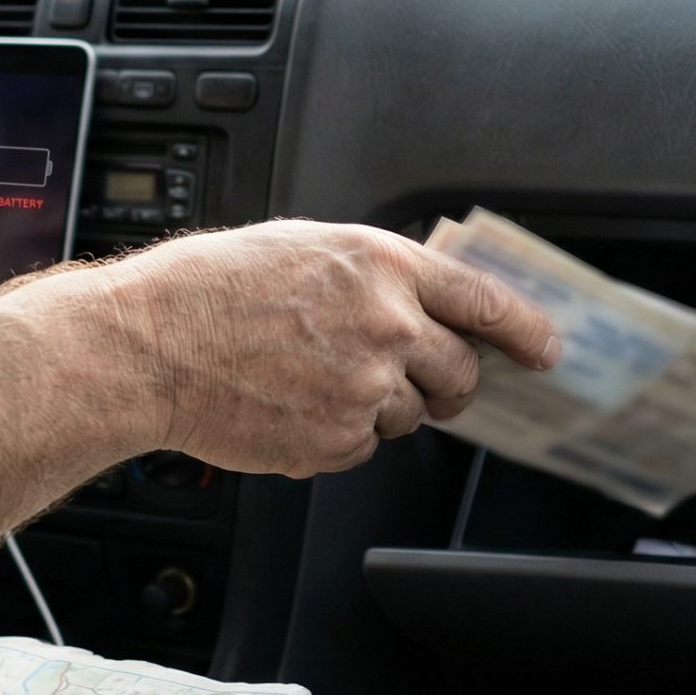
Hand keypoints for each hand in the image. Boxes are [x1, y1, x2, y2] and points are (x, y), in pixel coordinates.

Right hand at [85, 220, 560, 477]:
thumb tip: (424, 303)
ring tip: (311, 378)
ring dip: (378, 405)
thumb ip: (375, 274)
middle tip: (414, 378)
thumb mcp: (307, 247)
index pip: (485, 301)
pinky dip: (336, 434)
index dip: (525, 330)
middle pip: (460, 372)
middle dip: (449, 381)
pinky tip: (288, 403)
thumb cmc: (212, 289)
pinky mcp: (335, 441)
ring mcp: (364, 389)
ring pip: (409, 415)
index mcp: (383, 266)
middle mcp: (386, 326)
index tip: (545, 349)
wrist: (151, 346)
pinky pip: (362, 447)